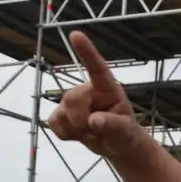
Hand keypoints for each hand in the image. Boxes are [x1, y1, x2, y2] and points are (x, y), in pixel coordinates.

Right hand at [47, 31, 146, 159]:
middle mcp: (88, 91)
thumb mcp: (126, 132)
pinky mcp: (61, 114)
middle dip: (80, 120)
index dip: (87, 52)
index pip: (98, 69)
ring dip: (76, 129)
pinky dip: (65, 134)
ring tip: (92, 132)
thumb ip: (113, 125)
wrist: (117, 146)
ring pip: (61, 112)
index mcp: (108, 89)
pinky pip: (53, 123)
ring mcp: (73, 102)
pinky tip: (79, 135)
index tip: (76, 35)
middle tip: (97, 131)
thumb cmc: (126, 133)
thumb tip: (94, 120)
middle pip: (71, 98)